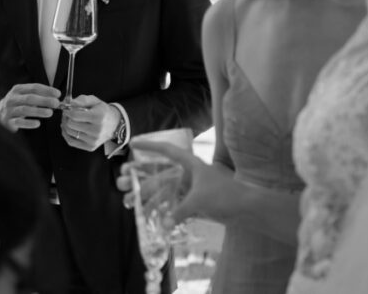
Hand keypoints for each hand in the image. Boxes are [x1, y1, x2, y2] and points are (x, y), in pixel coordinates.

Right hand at [0, 83, 60, 131]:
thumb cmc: (17, 104)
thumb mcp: (25, 96)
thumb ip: (38, 96)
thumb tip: (56, 98)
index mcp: (18, 89)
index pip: (34, 87)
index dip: (46, 90)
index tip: (58, 94)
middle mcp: (13, 98)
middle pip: (30, 98)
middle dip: (44, 100)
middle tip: (56, 103)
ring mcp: (9, 110)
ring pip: (25, 110)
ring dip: (38, 111)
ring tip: (50, 113)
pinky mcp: (8, 121)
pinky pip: (19, 122)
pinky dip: (29, 123)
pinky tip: (37, 123)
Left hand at [60, 95, 118, 151]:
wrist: (114, 124)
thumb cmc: (102, 111)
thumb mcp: (95, 101)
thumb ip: (82, 100)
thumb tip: (70, 103)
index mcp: (98, 117)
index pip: (75, 115)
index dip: (67, 111)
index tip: (66, 109)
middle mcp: (97, 130)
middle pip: (70, 124)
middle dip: (66, 118)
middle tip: (67, 114)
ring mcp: (93, 140)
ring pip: (69, 133)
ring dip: (65, 125)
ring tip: (69, 120)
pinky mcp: (90, 147)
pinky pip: (71, 142)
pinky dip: (66, 134)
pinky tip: (68, 128)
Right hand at [117, 139, 231, 223]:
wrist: (247, 210)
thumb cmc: (225, 196)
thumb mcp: (199, 201)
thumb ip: (179, 212)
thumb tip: (163, 224)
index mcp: (189, 164)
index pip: (166, 151)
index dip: (149, 147)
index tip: (132, 144)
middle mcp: (187, 174)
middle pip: (158, 175)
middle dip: (138, 179)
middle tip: (120, 184)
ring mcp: (190, 189)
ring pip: (162, 191)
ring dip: (145, 197)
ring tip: (127, 203)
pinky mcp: (193, 203)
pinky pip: (171, 205)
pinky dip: (160, 210)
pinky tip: (147, 216)